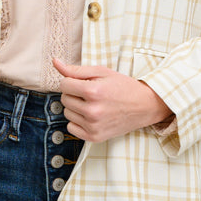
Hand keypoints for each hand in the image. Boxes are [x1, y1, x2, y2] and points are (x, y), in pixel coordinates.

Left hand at [51, 56, 173, 142]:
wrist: (144, 106)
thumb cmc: (123, 86)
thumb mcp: (102, 72)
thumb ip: (76, 69)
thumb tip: (55, 62)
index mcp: (93, 91)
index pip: (64, 84)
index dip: (71, 81)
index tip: (82, 82)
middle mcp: (92, 110)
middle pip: (64, 99)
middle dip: (74, 94)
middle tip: (90, 93)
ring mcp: (93, 126)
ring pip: (67, 113)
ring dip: (76, 107)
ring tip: (93, 104)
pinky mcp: (95, 137)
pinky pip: (71, 128)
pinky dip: (78, 122)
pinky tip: (91, 116)